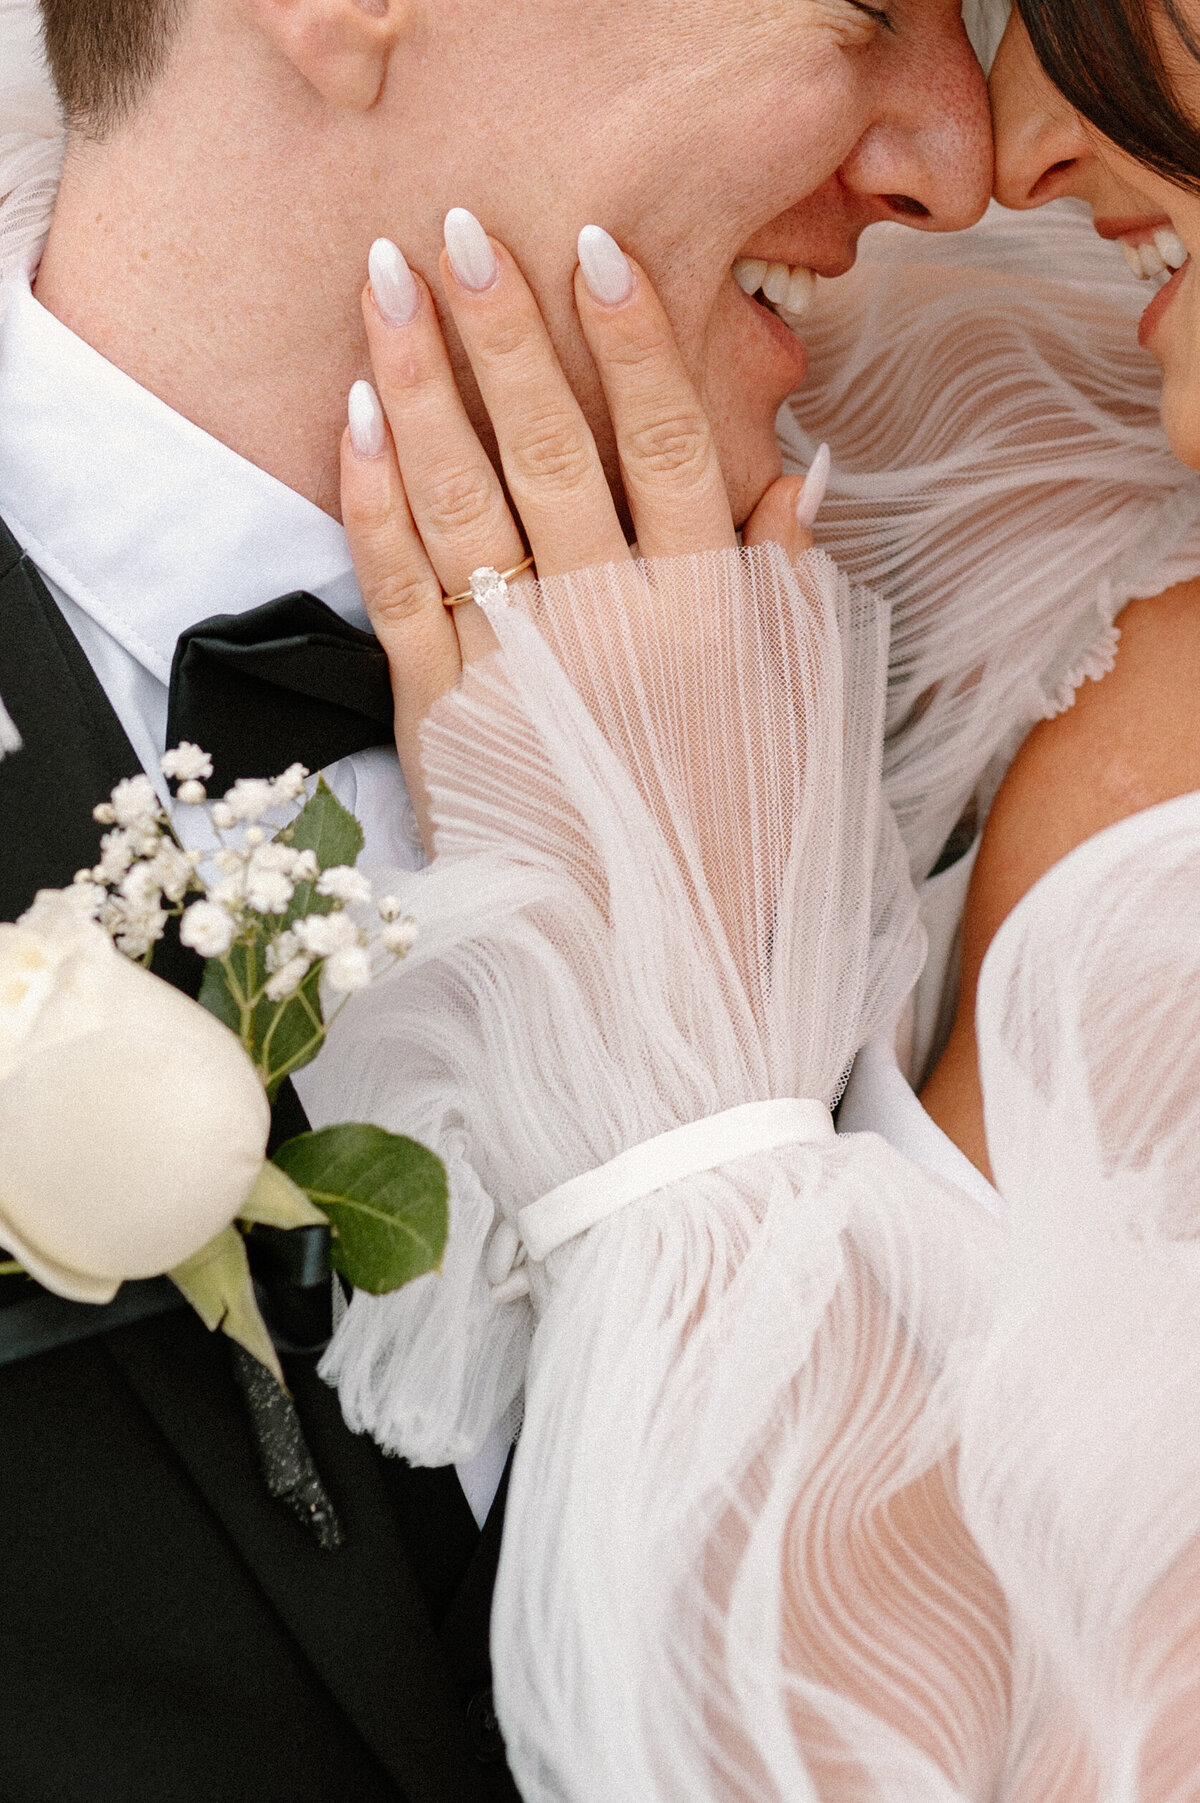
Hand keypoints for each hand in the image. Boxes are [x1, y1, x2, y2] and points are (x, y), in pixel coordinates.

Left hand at [340, 210, 828, 847]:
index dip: (634, 342)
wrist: (658, 976)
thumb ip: (791, 593)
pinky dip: (372, 502)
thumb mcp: (796, 718)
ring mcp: (518, 668)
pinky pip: (398, 590)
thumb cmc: (739, 848)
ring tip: (389, 287)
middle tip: (459, 232)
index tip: (595, 249)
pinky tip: (352, 421)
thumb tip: (795, 474)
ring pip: (462, 499)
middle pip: (551, 449)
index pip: (670, 445)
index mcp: (708, 619)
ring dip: (421, 384)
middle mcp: (611, 628)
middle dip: (503, 331)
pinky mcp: (441, 717)